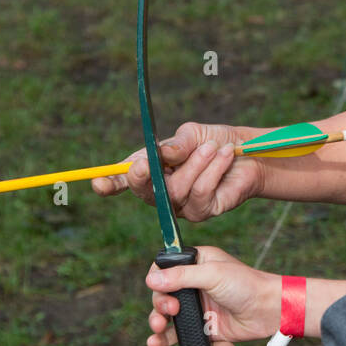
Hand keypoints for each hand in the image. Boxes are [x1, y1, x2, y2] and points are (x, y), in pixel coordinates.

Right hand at [91, 121, 263, 220]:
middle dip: (145, 176)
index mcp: (153, 171)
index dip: (109, 184)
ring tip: (212, 146)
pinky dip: (213, 170)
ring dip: (195, 164)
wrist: (248, 153)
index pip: (125, 181)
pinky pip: (201, 193)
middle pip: (144, 192)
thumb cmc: (215, 142)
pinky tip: (225, 156)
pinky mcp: (204, 211)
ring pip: (176, 191)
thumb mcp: (193, 135)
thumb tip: (161, 154)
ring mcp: (182, 205)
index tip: (97, 182)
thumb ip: (176, 144)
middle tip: (150, 160)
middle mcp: (163, 192)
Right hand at [146, 243, 279, 345]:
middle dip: (159, 302)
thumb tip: (151, 280)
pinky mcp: (200, 326)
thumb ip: (182, 277)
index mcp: (197, 263)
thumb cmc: (246, 285)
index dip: (157, 277)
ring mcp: (196, 306)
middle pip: (162, 292)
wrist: (268, 310)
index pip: (166, 267)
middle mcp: (194, 283)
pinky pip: (176, 332)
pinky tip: (155, 343)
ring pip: (166, 313)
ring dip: (157, 320)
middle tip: (170, 309)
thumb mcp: (213, 274)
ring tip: (158, 327)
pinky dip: (163, 338)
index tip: (158, 287)